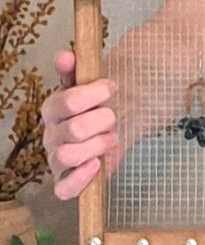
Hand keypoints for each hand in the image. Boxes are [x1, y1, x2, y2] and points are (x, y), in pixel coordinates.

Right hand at [41, 50, 118, 199]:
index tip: (111, 88)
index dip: (95, 94)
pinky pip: (64, 188)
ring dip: (99, 145)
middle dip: (103, 122)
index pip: (68, 101)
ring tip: (111, 138)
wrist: (114, 129)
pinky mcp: (66, 181)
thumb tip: (65, 56)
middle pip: (75, 129)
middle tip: (113, 118)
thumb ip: (76, 70)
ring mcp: (57, 159)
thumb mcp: (90, 84)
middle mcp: (50, 135)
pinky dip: (80, 179)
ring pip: (70, 155)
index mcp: (52, 108)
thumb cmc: (99, 107)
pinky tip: (97, 164)